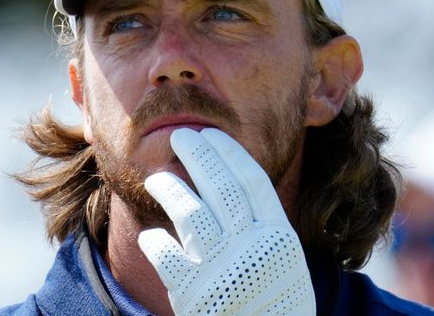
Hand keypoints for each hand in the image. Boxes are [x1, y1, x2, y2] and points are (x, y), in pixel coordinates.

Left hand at [138, 128, 314, 314]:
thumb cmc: (275, 304)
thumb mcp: (283, 262)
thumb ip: (261, 228)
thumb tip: (231, 187)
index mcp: (278, 236)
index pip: (252, 181)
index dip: (230, 154)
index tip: (213, 135)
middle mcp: (252, 247)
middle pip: (220, 187)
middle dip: (198, 155)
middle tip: (181, 137)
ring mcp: (223, 269)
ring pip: (190, 213)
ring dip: (170, 189)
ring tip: (157, 178)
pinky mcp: (194, 294)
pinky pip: (165, 255)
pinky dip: (154, 243)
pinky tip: (150, 237)